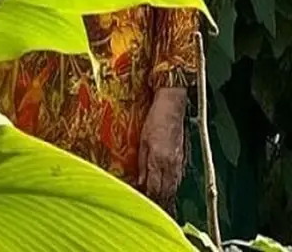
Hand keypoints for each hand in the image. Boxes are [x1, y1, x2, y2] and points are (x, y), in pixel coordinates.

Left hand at [138, 86, 187, 211]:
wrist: (172, 108)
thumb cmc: (154, 122)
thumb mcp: (143, 141)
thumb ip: (143, 164)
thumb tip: (141, 183)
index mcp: (159, 161)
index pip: (154, 189)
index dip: (148, 200)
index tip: (141, 206)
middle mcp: (171, 166)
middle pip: (165, 193)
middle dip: (159, 205)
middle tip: (151, 213)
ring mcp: (179, 165)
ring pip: (172, 189)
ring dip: (166, 200)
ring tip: (159, 210)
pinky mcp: (182, 161)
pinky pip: (176, 181)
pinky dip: (170, 189)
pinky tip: (166, 194)